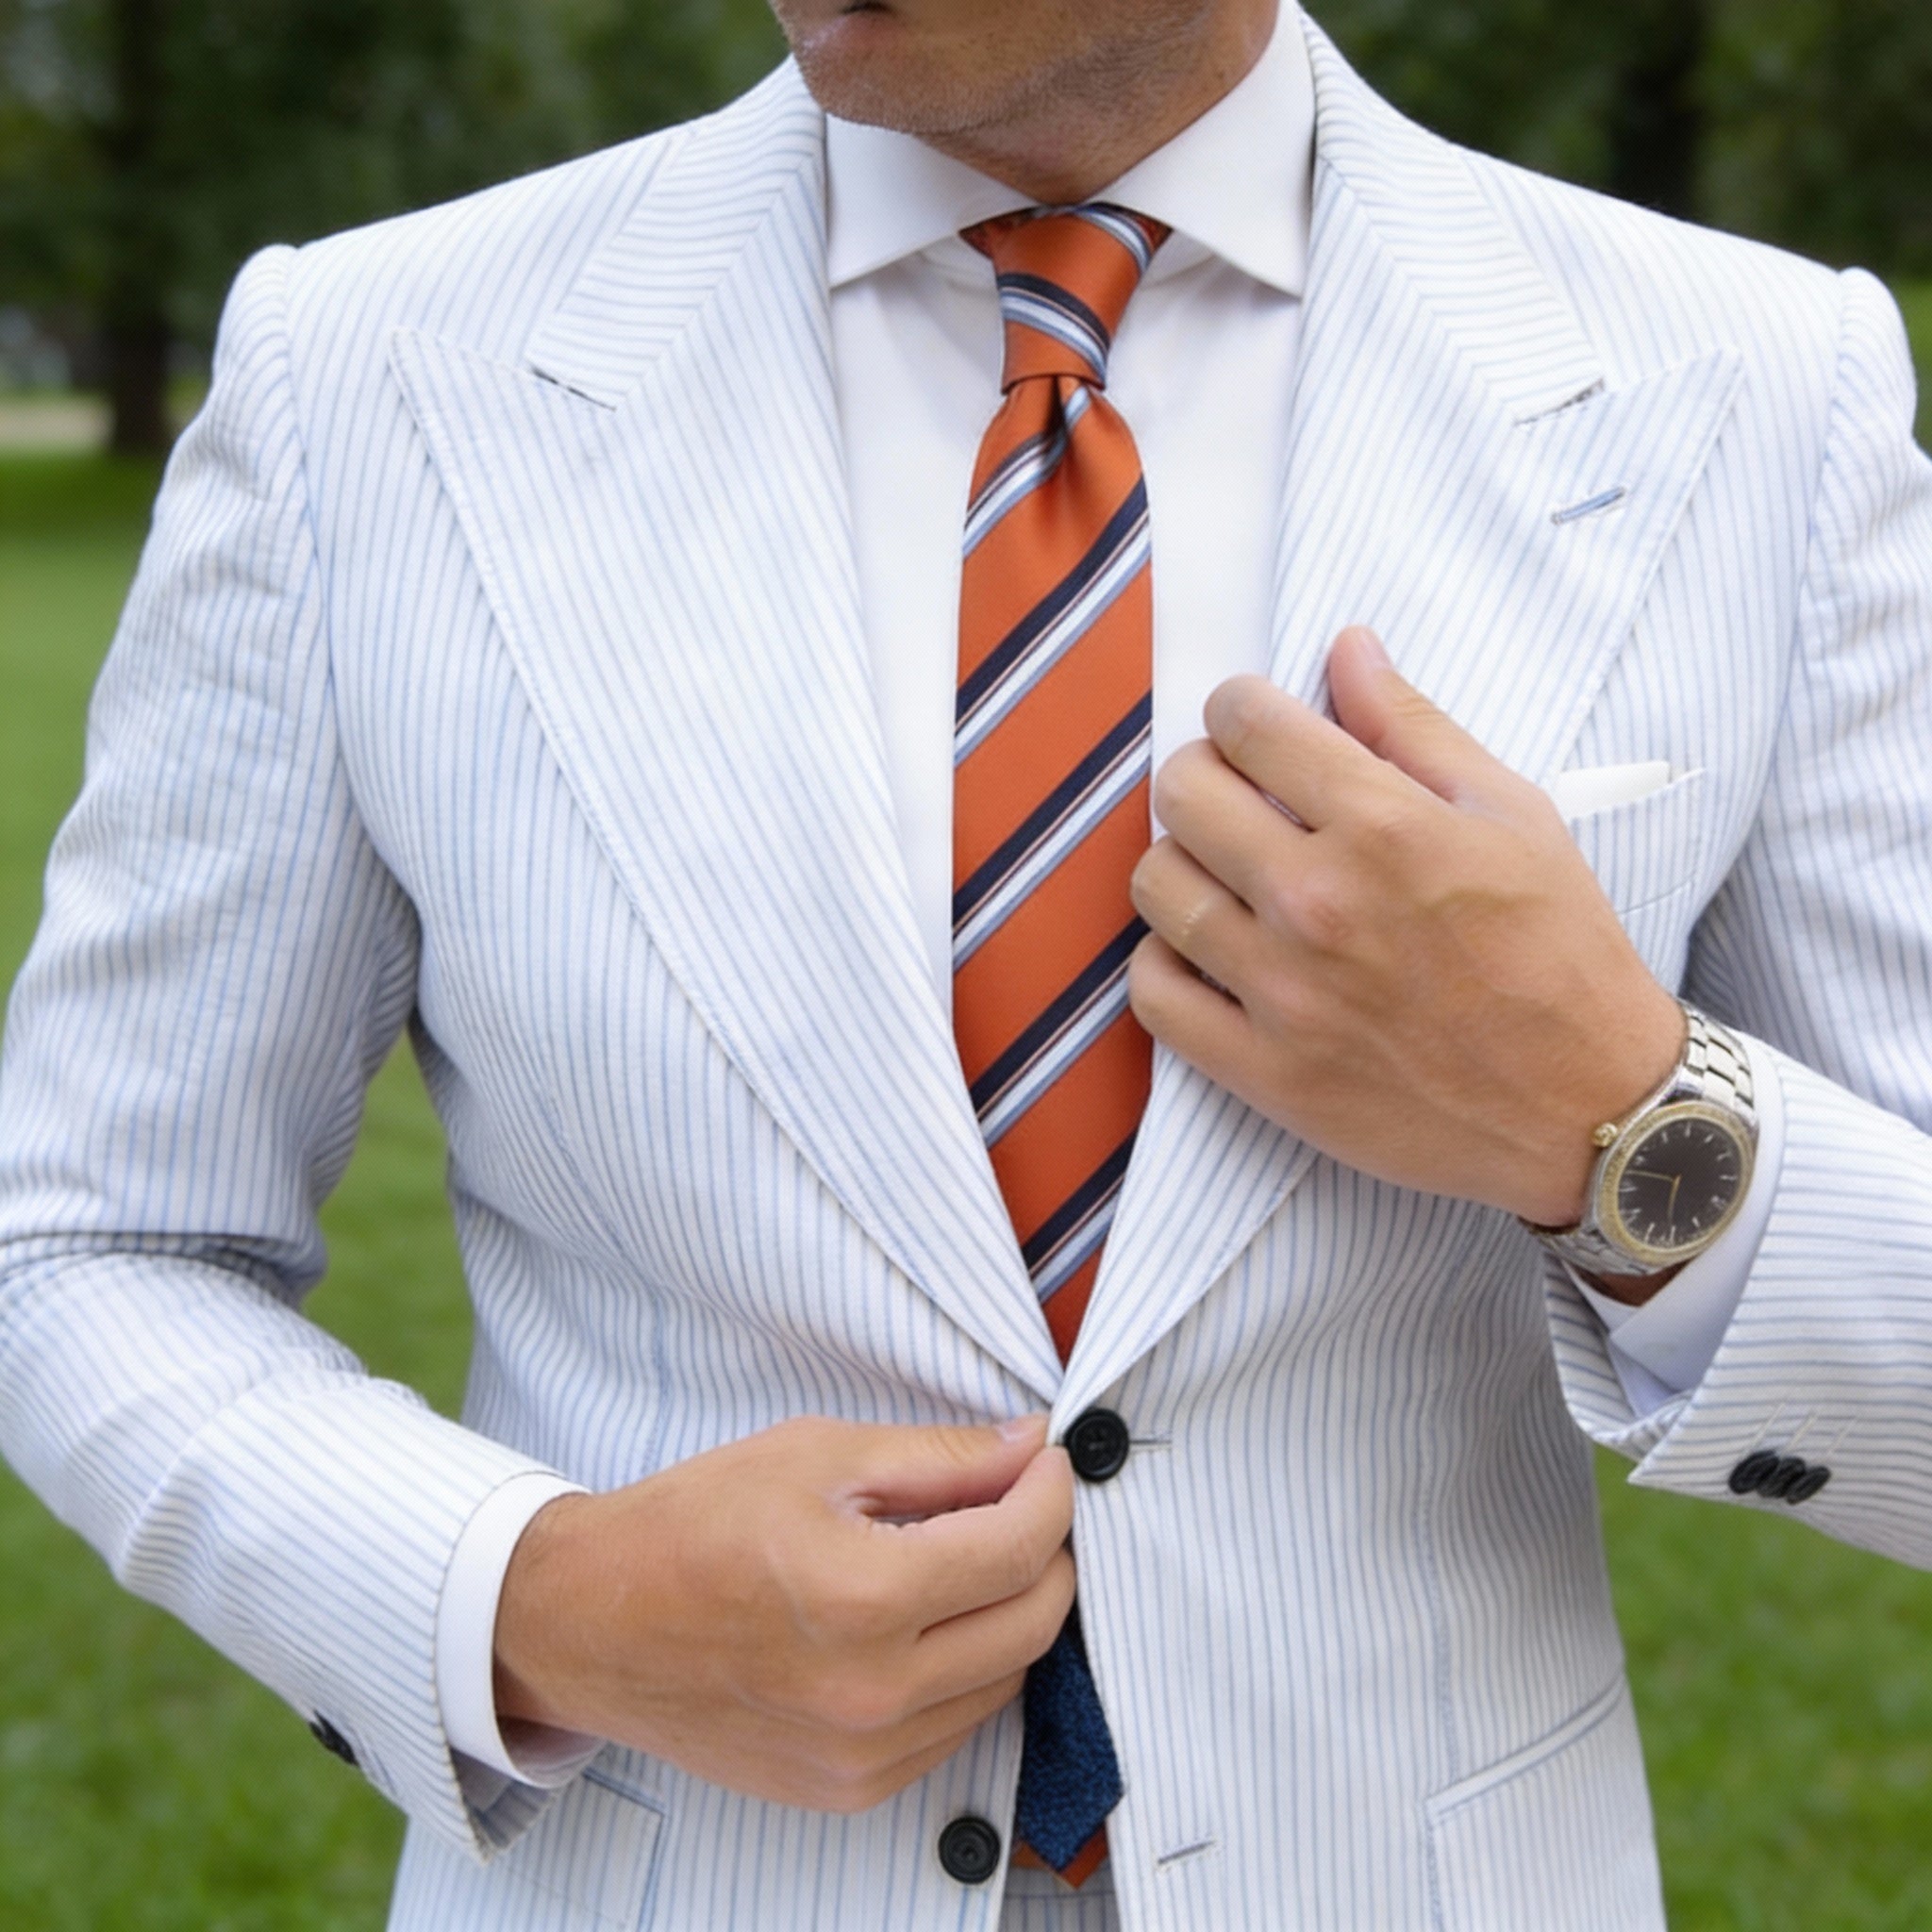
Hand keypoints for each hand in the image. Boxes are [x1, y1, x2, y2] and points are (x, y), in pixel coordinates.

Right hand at [493, 1416, 1073, 1812]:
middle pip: (1031, 1624)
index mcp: (861, 1597)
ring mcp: (861, 1756)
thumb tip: (1029, 1446)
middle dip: (1049, 1552)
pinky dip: (968, 1669)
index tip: (1048, 1460)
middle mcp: (871, 1693)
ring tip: (973, 1556)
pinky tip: (931, 1620)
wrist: (591, 1623)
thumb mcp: (816, 1455)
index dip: (1050, 1492)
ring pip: (1004, 1681)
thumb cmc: (692, 1524)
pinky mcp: (848, 1790)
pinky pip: (954, 1728)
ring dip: (1012, 1613)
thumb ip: (938, 1457)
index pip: (1017, 1547)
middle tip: (1025, 1502)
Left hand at [1128, 627, 1683, 1230]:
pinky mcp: (1264, 1072)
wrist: (1588, 1107)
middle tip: (1237, 796)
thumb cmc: (1560, 953)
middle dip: (1203, 774)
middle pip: (1183, 794)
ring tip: (1225, 876)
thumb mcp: (1513, 815)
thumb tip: (1347, 647)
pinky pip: (1154, 996)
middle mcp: (1319, 903)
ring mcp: (1283, 993)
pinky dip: (1165, 965)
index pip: (1248, 725)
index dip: (1240, 708)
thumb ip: (1415, 727)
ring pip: (1156, 887)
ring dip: (1181, 864)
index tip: (1254, 726)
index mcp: (1384, 827)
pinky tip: (1207, 953)